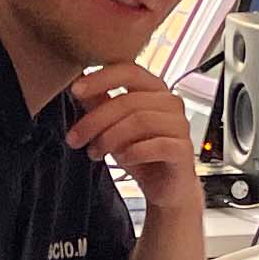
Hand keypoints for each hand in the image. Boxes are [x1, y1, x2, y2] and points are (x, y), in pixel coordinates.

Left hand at [62, 56, 202, 206]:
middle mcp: (170, 102)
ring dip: (109, 138)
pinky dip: (133, 153)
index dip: (101, 78)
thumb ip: (100, 104)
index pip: (128, 71)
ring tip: (95, 153)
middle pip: (128, 101)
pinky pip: (156, 145)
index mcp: (154, 89)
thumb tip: (78, 87)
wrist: (165, 188)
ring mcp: (180, 125)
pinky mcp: (183, 149)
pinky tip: (122, 160)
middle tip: (74, 138)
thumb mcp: (113, 127)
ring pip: (139, 121)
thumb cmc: (141, 153)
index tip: (75, 90)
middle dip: (95, 120)